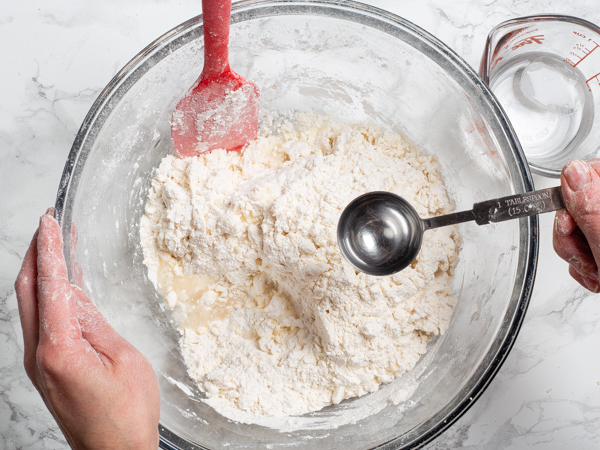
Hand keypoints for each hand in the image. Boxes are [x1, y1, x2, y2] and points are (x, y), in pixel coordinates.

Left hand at [14, 210, 160, 448]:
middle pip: (25, 291)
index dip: (49, 249)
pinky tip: (61, 285)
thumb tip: (77, 294)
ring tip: (53, 245)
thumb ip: (96, 323)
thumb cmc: (126, 413)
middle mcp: (38, 355)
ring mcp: (38, 363)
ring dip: (38, 272)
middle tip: (46, 223)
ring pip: (29, 305)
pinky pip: (40, 322)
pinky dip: (46, 295)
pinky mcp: (46, 369)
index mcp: (59, 349)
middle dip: (33, 252)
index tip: (49, 221)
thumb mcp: (124, 358)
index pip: (49, 286)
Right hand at [553, 159, 599, 292]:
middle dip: (573, 234)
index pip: (594, 172)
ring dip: (579, 255)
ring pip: (580, 228)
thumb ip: (592, 208)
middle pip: (582, 203)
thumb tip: (573, 173)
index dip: (574, 196)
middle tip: (587, 255)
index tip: (571, 222)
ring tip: (597, 272)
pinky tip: (598, 275)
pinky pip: (586, 246)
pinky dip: (587, 264)